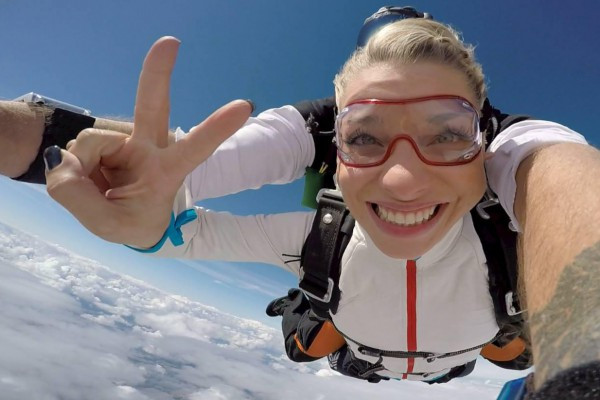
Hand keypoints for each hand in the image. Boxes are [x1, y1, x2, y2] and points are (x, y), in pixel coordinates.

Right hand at [44, 36, 251, 247]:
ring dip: (81, 169)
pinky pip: (75, 148)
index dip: (215, 129)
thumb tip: (61, 159)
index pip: (195, 150)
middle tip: (170, 43)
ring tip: (98, 190)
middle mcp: (150, 149)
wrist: (127, 221)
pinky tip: (89, 178)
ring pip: (90, 142)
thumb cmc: (134, 222)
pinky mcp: (105, 141)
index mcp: (168, 172)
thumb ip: (80, 197)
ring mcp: (126, 142)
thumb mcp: (110, 226)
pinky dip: (72, 167)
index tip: (243, 107)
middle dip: (158, 74)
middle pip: (153, 107)